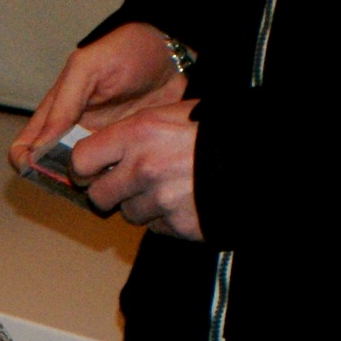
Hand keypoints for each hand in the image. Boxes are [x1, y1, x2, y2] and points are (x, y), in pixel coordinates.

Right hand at [9, 21, 192, 175]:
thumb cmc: (127, 51)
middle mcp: (73, 133)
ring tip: (99, 181)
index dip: (25, 162)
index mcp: (56, 112)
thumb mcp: (87, 68)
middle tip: (76, 180)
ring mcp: (99, 145)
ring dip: (83, 186)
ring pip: (79, 178)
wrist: (173, 55)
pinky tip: (120, 179)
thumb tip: (38, 147)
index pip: (25, 146)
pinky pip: (109, 177)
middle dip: (56, 181)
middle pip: (50, 169)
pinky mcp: (124, 152)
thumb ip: (62, 104)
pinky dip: (110, 184)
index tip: (40, 169)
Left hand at [71, 102, 205, 239]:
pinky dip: (165, 219)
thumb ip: (136, 130)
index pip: (82, 160)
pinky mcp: (178, 224)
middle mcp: (143, 168)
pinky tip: (183, 201)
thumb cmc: (216, 129)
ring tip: (167, 188)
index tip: (90, 171)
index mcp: (138, 133)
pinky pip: (156, 228)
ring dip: (142, 205)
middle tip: (126, 186)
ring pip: (129, 214)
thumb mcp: (173, 113)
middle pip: (99, 195)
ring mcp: (160, 199)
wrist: (258, 158)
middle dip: (109, 193)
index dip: (84, 169)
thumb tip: (103, 149)